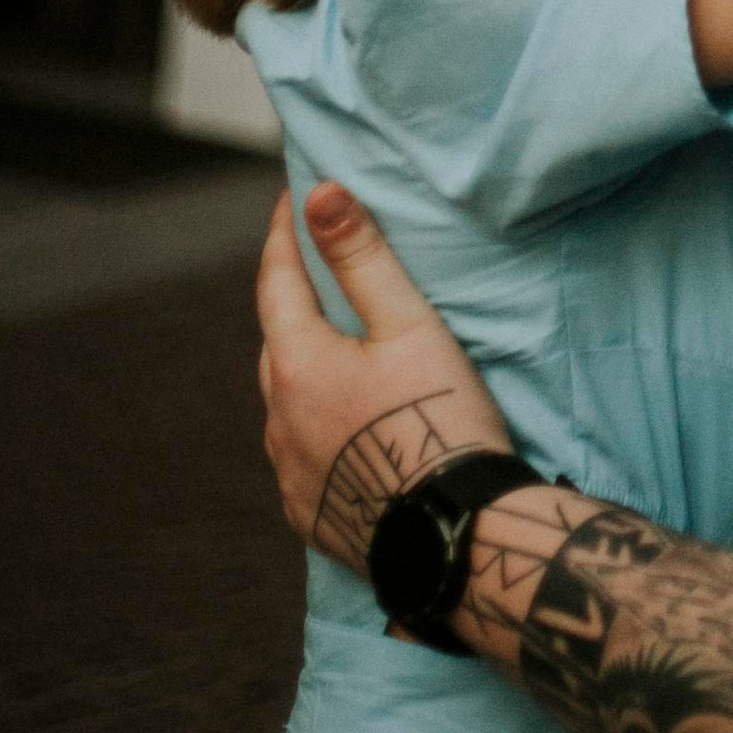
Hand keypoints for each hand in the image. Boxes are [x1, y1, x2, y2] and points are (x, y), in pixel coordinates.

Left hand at [257, 184, 511, 573]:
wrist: (455, 538)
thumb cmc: (437, 419)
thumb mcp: (409, 326)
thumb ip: (361, 258)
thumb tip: (319, 193)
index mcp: (296, 364)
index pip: (276, 281)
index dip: (285, 235)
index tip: (293, 197)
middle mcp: (277, 418)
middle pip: (278, 343)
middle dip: (296, 304)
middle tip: (323, 276)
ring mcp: (288, 473)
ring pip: (287, 403)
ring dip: (307, 372)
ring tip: (344, 357)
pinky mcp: (308, 513)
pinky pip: (303, 455)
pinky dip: (319, 428)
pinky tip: (350, 429)